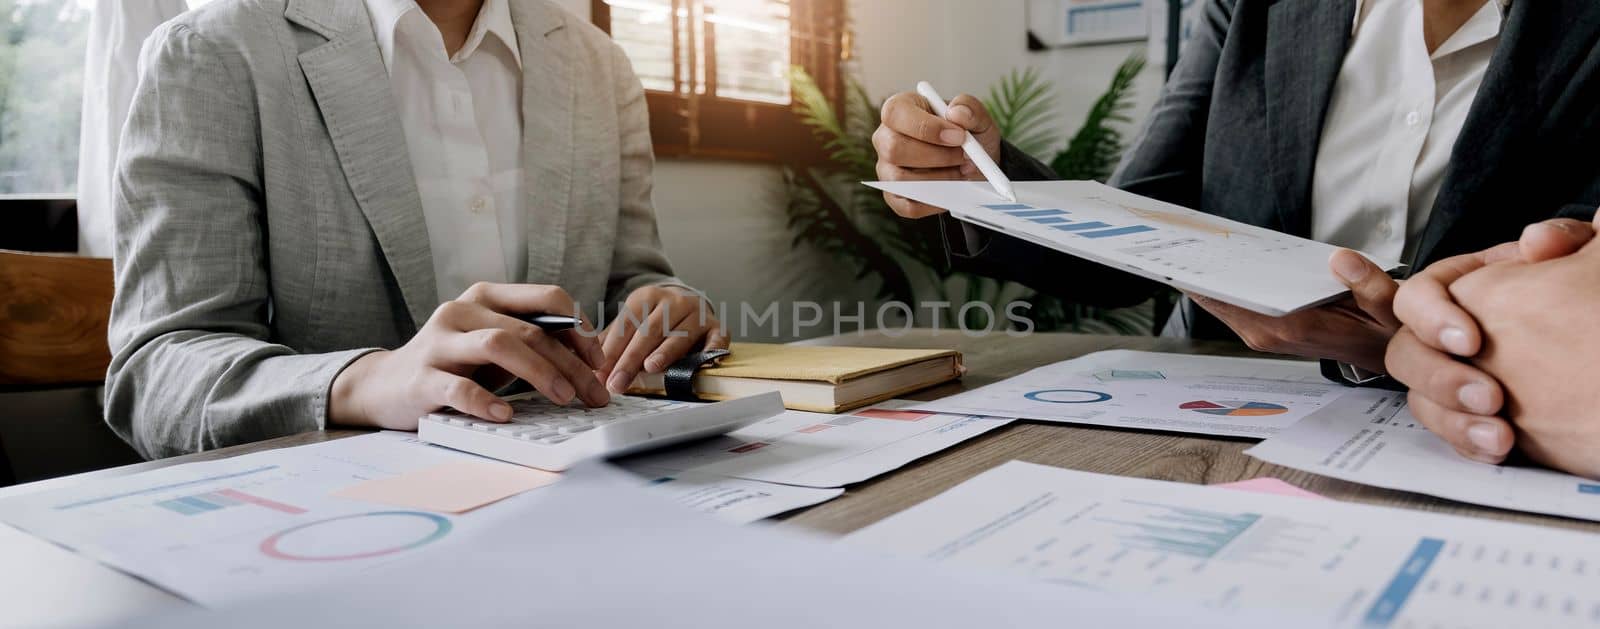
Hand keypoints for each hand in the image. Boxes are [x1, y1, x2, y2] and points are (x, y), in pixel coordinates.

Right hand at [328, 283, 609, 430]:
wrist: (384, 386)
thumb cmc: (453, 364)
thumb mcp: (494, 344)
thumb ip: (533, 341)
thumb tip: (590, 362)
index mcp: (488, 296)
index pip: (547, 298)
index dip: (580, 329)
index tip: (599, 362)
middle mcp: (463, 310)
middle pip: (530, 330)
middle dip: (571, 364)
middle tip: (594, 394)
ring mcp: (440, 342)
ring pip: (500, 345)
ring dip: (540, 373)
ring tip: (564, 399)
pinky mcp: (422, 378)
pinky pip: (459, 388)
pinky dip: (486, 401)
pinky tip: (506, 414)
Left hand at [599, 285, 728, 393]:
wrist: (687, 302)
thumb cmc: (654, 319)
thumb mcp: (631, 322)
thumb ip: (611, 344)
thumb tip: (588, 369)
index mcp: (646, 297)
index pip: (626, 326)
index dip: (611, 351)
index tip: (599, 374)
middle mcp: (674, 302)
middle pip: (650, 332)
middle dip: (631, 359)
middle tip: (617, 383)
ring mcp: (697, 314)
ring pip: (680, 335)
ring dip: (665, 352)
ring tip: (650, 368)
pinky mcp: (717, 327)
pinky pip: (716, 339)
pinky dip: (711, 350)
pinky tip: (703, 364)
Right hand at [872, 91, 1001, 217]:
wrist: (974, 163)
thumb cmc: (966, 134)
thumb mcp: (975, 116)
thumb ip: (970, 108)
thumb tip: (957, 113)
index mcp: (899, 109)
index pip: (896, 113)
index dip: (926, 127)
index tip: (959, 136)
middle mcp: (885, 139)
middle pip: (894, 149)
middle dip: (937, 157)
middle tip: (966, 157)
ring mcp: (886, 170)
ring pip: (901, 180)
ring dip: (940, 180)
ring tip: (964, 172)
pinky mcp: (894, 196)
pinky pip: (908, 206)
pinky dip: (936, 203)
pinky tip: (954, 192)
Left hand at [1190, 249, 1397, 372]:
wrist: (1383, 355)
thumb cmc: (1383, 331)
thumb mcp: (1391, 308)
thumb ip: (1370, 285)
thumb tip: (1340, 258)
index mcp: (1292, 326)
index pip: (1233, 300)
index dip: (1203, 279)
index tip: (1178, 257)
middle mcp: (1270, 334)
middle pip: (1218, 300)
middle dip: (1195, 272)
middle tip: (1171, 239)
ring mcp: (1264, 335)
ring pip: (1220, 303)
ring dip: (1203, 279)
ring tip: (1184, 244)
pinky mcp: (1264, 331)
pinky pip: (1231, 305)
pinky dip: (1218, 286)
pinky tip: (1212, 259)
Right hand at [1387, 218, 1594, 463]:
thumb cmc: (1584, 296)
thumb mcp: (1580, 258)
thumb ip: (1563, 239)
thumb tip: (1537, 241)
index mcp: (1464, 287)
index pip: (1417, 295)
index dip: (1432, 318)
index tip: (1470, 341)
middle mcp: (1447, 332)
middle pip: (1406, 353)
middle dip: (1440, 378)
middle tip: (1488, 397)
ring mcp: (1453, 374)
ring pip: (1421, 400)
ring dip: (1452, 420)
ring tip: (1498, 435)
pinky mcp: (1467, 412)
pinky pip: (1449, 432)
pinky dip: (1469, 443)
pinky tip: (1497, 449)